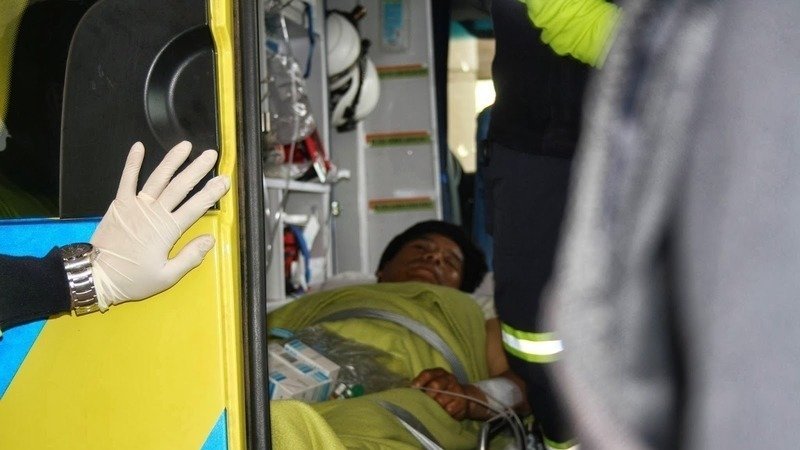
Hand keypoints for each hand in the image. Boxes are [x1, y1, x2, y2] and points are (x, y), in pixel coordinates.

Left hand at [90, 141, 229, 308]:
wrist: (96, 276)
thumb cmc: (134, 279)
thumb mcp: (167, 277)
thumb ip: (190, 257)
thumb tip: (209, 240)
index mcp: (168, 231)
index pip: (196, 207)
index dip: (212, 192)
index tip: (224, 180)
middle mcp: (154, 213)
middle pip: (181, 186)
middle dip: (197, 169)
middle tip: (211, 155)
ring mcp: (136, 206)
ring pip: (158, 178)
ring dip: (173, 160)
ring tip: (185, 145)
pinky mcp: (119, 204)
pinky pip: (127, 180)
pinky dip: (132, 163)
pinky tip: (138, 147)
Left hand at [412, 367, 482, 419]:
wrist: (462, 400)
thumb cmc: (441, 392)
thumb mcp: (431, 385)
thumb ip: (420, 386)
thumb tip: (407, 390)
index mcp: (439, 373)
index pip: (428, 374)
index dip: (420, 381)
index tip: (413, 388)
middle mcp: (449, 378)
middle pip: (435, 385)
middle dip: (428, 396)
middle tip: (423, 403)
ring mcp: (456, 389)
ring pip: (441, 399)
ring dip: (435, 406)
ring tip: (432, 409)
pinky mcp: (461, 402)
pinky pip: (448, 409)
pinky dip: (443, 413)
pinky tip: (442, 413)